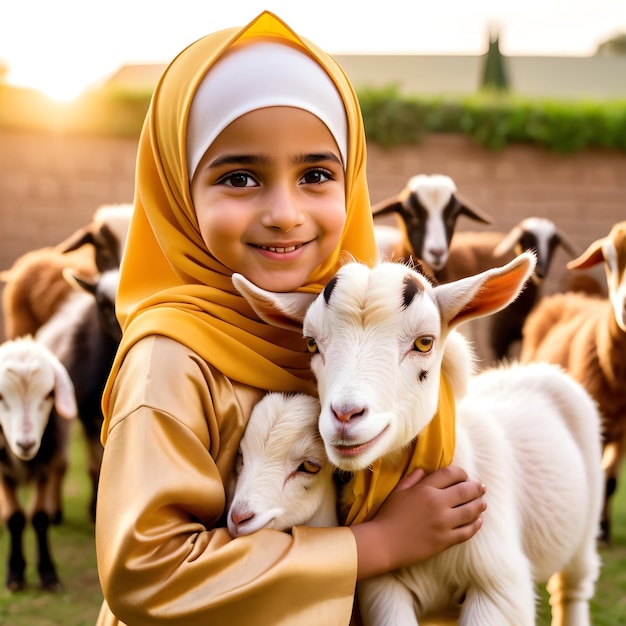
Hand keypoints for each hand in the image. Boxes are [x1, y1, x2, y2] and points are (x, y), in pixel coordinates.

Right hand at [351, 466, 485, 578]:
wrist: (384, 543)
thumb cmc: (388, 515)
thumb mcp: (398, 492)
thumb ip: (412, 479)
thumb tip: (424, 470)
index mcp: (425, 489)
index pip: (451, 474)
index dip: (461, 473)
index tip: (465, 476)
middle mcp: (438, 503)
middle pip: (465, 491)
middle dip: (476, 488)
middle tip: (482, 488)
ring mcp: (443, 523)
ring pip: (470, 511)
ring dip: (479, 505)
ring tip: (483, 503)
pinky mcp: (445, 540)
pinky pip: (466, 532)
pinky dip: (475, 526)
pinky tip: (478, 522)